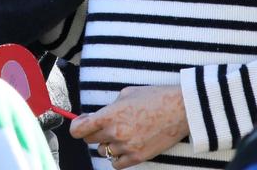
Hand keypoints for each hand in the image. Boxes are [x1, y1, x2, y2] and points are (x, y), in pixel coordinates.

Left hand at [70, 86, 188, 167]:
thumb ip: (108, 107)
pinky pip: (117, 164)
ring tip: (118, 134)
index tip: (81, 123)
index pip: (79, 130)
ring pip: (103, 152)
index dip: (77, 127)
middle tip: (103, 125)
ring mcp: (126, 147)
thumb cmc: (154, 96)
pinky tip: (124, 147)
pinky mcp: (138, 157)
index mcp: (109, 115)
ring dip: (106, 144)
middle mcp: (115, 133)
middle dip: (94, 132)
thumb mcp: (126, 94)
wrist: (180, 109)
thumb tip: (95, 116)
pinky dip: (117, 157)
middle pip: (90, 140)